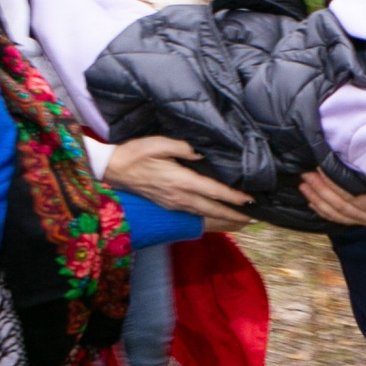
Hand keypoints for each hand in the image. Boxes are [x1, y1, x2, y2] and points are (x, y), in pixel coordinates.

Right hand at [102, 136, 252, 228]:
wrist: (112, 170)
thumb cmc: (134, 154)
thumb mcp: (158, 143)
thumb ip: (182, 147)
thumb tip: (201, 152)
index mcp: (180, 181)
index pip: (213, 191)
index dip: (233, 197)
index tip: (250, 200)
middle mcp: (179, 197)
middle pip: (212, 210)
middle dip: (234, 215)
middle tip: (253, 218)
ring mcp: (173, 204)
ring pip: (204, 215)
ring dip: (224, 220)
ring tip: (241, 222)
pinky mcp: (168, 206)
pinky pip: (193, 215)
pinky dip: (209, 218)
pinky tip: (216, 218)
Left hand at [299, 170, 365, 228]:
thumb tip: (354, 153)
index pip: (347, 194)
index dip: (329, 181)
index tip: (317, 166)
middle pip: (338, 204)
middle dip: (319, 188)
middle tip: (305, 174)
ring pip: (336, 213)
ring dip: (317, 198)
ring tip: (304, 185)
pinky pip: (340, 219)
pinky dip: (324, 211)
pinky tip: (313, 201)